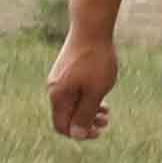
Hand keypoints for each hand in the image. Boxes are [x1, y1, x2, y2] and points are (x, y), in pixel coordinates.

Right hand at [42, 21, 123, 144]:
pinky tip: (101, 92)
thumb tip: (77, 135)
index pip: (62, 126)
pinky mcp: (66, 69)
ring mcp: (59, 78)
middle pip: (67, 115)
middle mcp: (54, 88)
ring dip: (88, 110)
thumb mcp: (94, 92)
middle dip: (86, 122)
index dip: (79, 134)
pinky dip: (86, 96)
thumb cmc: (95, 61)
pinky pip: (74, 91)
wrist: (91, 28)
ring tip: (107, 110)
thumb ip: (85, 115)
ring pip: (72, 103)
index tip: (98, 132)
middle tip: (105, 122)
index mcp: (58, 96)